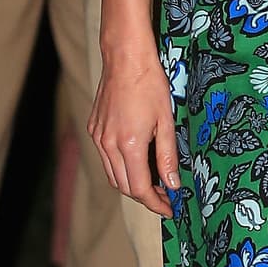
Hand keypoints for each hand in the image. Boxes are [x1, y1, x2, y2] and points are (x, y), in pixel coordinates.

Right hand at [88, 41, 179, 216]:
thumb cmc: (150, 84)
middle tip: (166, 196)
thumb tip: (173, 184)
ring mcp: (98, 137)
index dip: (156, 203)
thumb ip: (168, 156)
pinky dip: (121, 167)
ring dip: (132, 183)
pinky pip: (106, 158)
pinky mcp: (94, 129)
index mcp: (128, 145)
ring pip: (113, 175)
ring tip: (154, 182)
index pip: (140, 189)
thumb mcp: (167, 121)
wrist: (125, 58)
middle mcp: (108, 145)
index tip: (170, 208)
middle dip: (145, 197)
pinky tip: (138, 160)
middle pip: (124, 186)